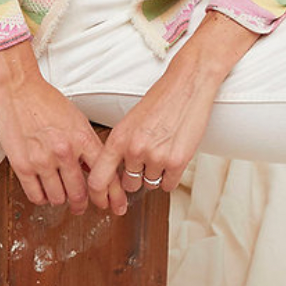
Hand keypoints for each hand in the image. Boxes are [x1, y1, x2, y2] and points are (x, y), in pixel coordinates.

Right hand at [0, 44, 127, 216]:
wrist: (19, 89)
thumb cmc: (46, 101)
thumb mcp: (77, 119)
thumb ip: (87, 144)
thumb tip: (94, 167)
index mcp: (82, 138)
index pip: (104, 174)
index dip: (112, 194)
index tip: (115, 204)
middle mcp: (64, 151)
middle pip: (80, 193)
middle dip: (83, 203)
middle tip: (82, 206)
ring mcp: (43, 160)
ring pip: (58, 198)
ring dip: (61, 200)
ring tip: (60, 194)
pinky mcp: (22, 166)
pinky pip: (36, 196)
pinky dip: (42, 199)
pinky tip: (44, 192)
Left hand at [86, 52, 221, 208]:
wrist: (188, 84)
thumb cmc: (162, 99)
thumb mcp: (131, 120)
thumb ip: (121, 146)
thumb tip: (114, 170)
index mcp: (119, 138)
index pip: (97, 179)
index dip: (98, 195)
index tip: (103, 200)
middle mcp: (134, 150)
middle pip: (129, 184)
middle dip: (137, 176)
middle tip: (147, 158)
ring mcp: (156, 157)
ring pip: (150, 184)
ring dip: (156, 173)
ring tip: (163, 148)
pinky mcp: (177, 162)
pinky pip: (168, 185)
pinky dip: (171, 176)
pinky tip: (173, 155)